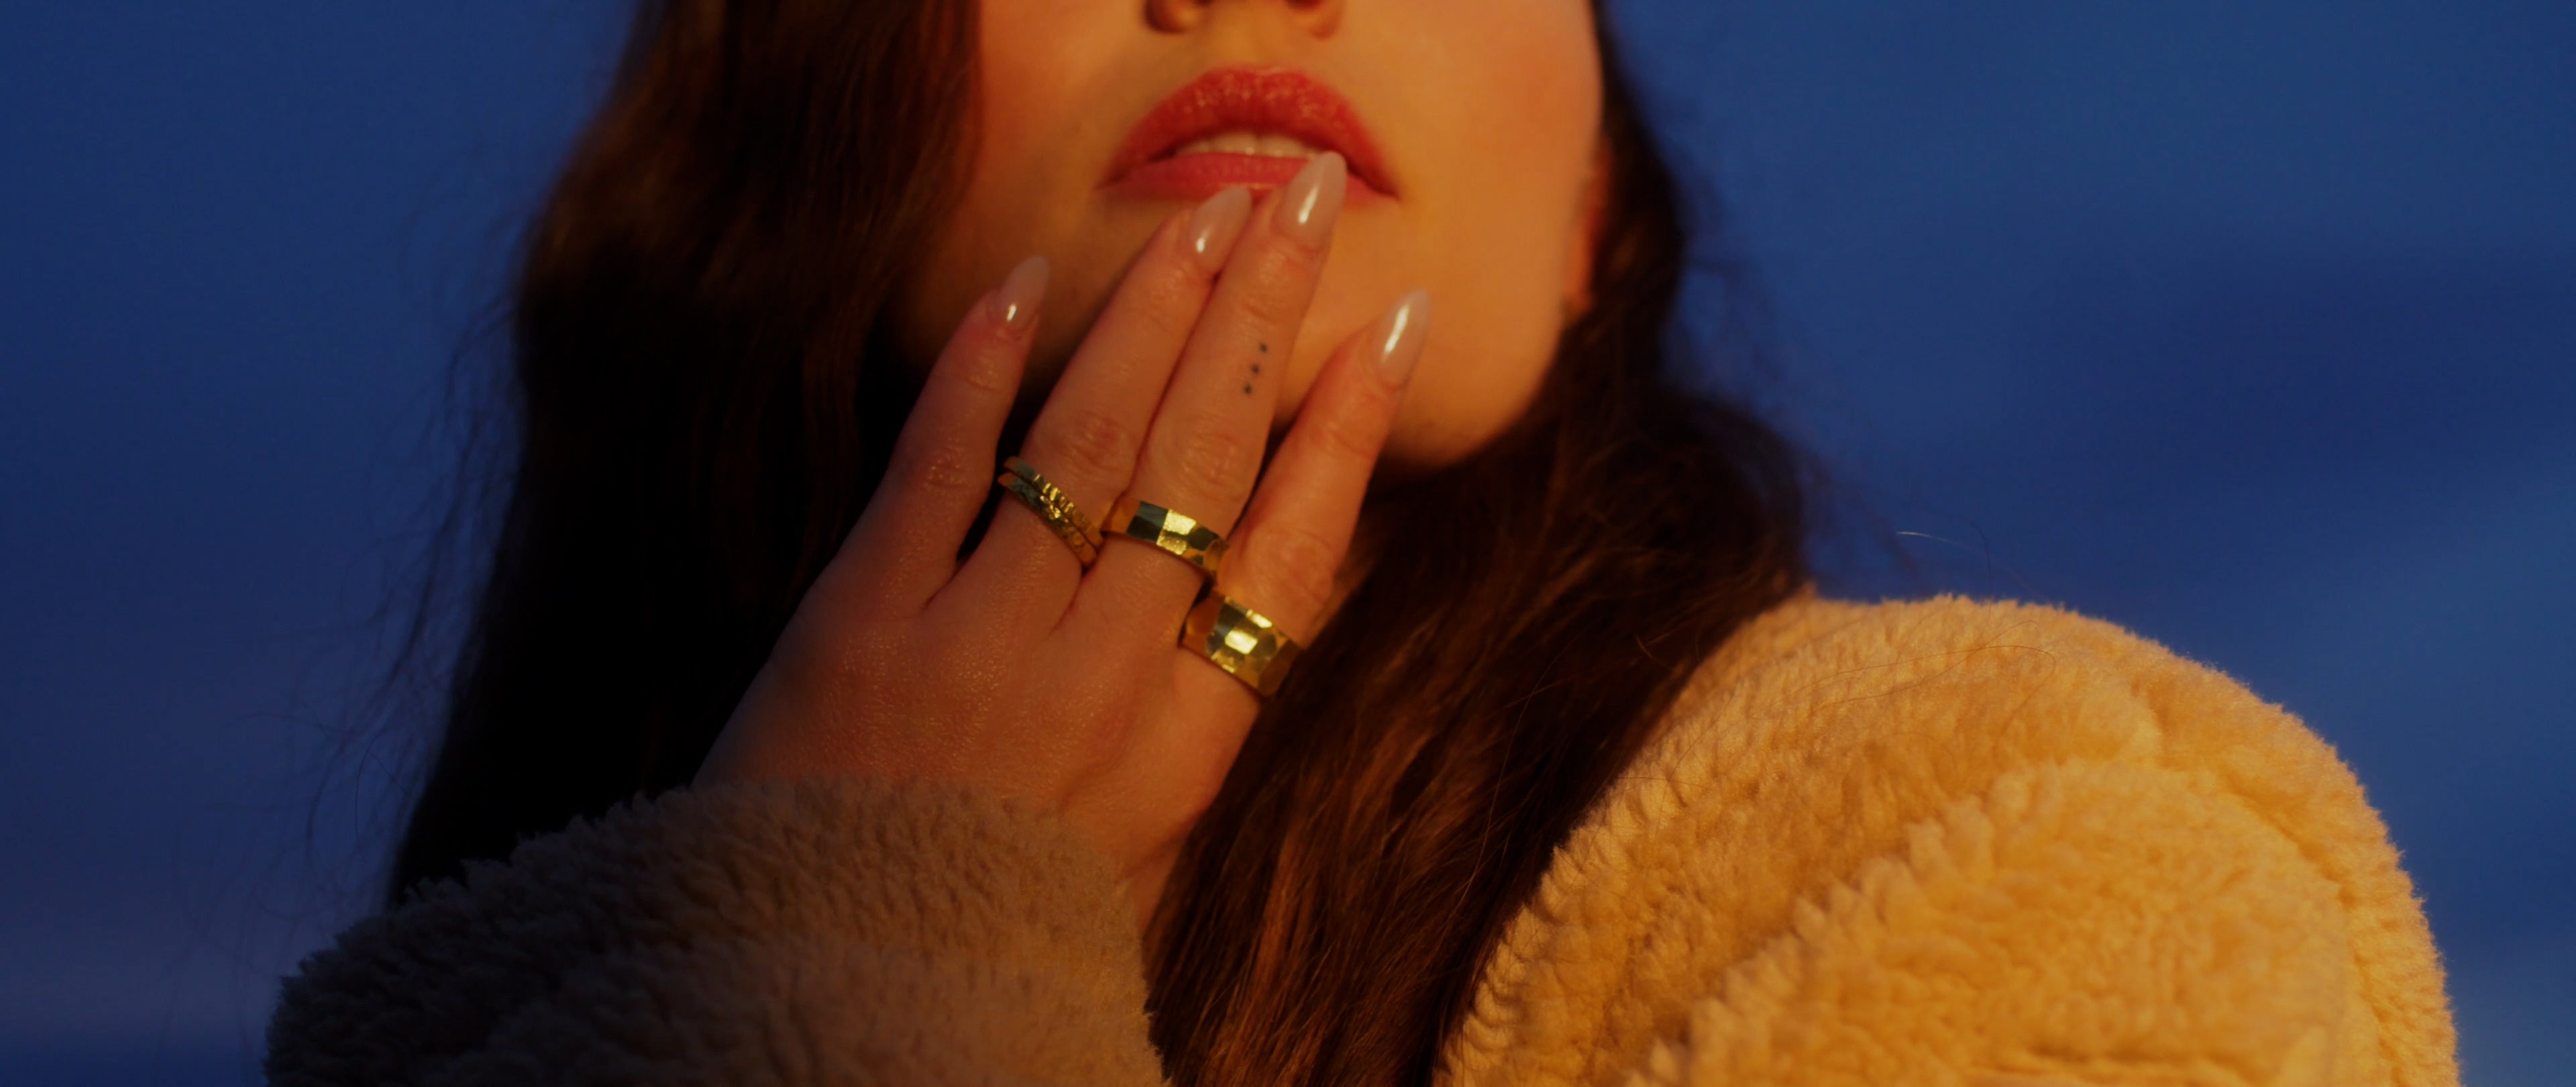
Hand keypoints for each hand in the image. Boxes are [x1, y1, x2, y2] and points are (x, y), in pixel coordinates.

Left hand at [697, 153, 1428, 928]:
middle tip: (1300, 206)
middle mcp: (1102, 678)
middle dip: (1260, 317)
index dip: (1347, 432)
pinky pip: (938, 465)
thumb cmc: (1004, 937)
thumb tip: (1276, 588)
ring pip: (1092, 438)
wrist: (831, 1002)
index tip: (1390, 328)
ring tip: (1202, 215)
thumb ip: (1202, 719)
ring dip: (1151, 312)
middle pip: (1204, 463)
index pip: (1294, 555)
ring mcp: (980, 640)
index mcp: (1185, 748)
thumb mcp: (1148, 853)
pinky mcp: (862, 620)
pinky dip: (982, 367)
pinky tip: (1026, 282)